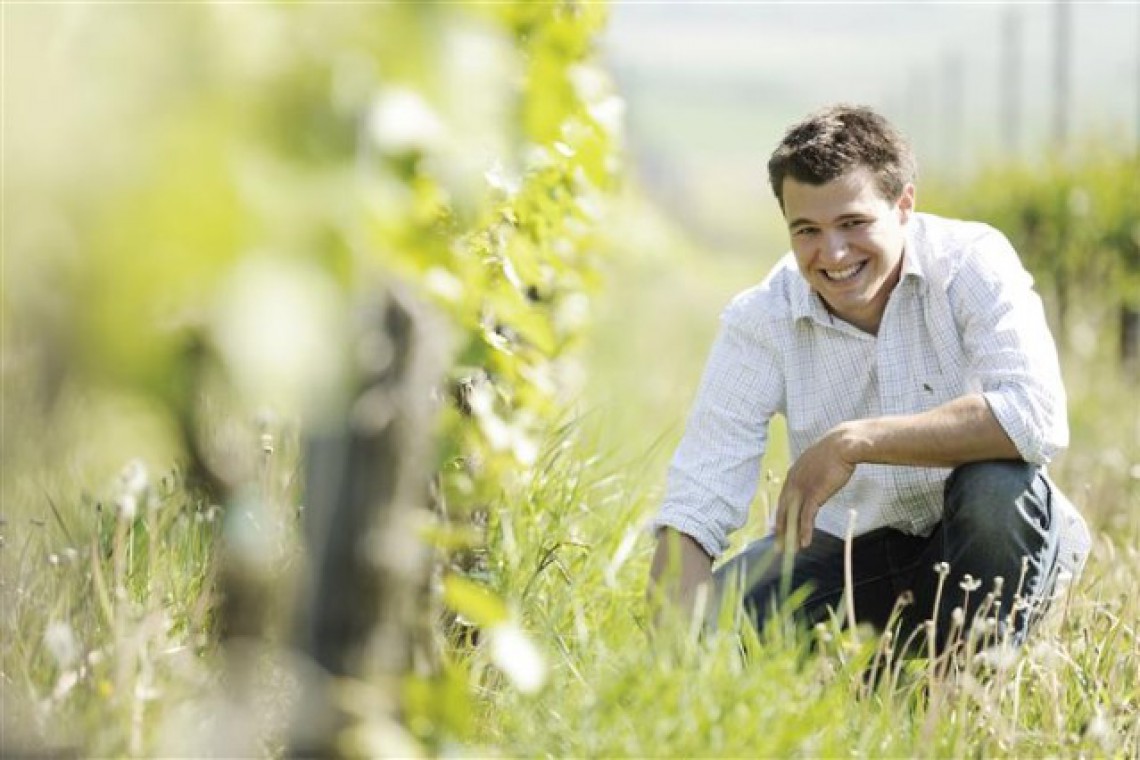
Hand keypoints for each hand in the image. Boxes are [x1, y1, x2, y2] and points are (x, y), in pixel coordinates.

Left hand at [775, 426, 858, 550]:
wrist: (842, 445)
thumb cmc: (834, 452)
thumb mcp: (817, 463)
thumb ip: (811, 474)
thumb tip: (816, 480)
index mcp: (792, 474)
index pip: (782, 500)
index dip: (780, 515)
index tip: (777, 528)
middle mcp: (792, 483)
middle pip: (783, 511)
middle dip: (779, 530)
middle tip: (777, 545)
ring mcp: (801, 489)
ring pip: (792, 517)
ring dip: (790, 536)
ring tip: (788, 550)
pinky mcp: (814, 495)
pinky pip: (806, 518)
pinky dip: (805, 531)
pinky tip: (804, 543)